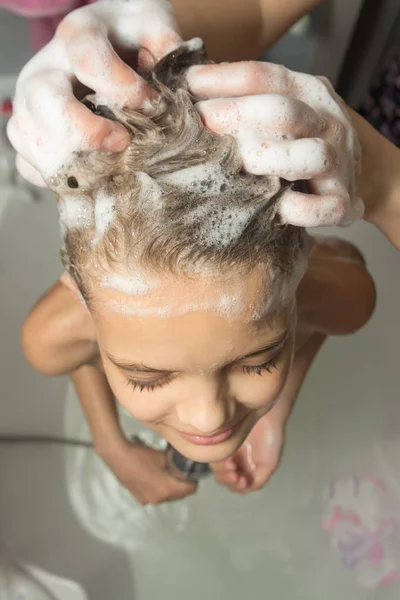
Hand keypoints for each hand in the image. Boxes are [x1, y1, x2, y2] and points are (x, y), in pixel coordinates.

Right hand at [7, 0, 181, 186]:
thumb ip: (165, 43)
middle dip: (84, 130)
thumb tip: (175, 80)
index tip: (151, 105)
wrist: (110, 47)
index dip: (121, 88)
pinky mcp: (31, 135)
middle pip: (43, 99)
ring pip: (27, 135)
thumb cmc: (133, 39)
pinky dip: (58, 177)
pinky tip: (89, 177)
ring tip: (107, 168)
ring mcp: (32, 104)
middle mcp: (46, 68)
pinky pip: (28, 163)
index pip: (87, 58)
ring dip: (69, 161)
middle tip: (121, 143)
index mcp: (78, 36)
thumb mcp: (153, 27)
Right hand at [99, 439, 196, 504]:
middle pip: (179, 495)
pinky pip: (155, 496)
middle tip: (182, 473)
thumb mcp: (162, 456)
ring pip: (167, 497)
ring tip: (167, 474)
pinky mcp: (139, 498)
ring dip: (170, 488)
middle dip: (182, 486)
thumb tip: (185, 462)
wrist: (117, 456)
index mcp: (166, 489)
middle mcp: (158, 499)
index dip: (193, 481)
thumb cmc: (140, 454)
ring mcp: (147, 500)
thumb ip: (175, 462)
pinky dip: (158, 489)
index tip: (193, 474)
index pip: (189, 490)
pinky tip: (154, 477)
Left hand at [187, 61, 363, 226]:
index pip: (265, 77)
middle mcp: (327, 122)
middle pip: (283, 113)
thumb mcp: (285, 109)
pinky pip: (324, 208)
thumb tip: (189, 94)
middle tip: (195, 127)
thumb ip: (250, 100)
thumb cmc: (303, 140)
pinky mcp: (344, 201)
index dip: (223, 80)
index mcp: (308, 92)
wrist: (364, 173)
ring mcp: (339, 162)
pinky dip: (298, 210)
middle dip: (233, 116)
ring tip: (231, 167)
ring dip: (268, 159)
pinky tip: (274, 209)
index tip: (187, 85)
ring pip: (310, 156)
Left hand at [211, 412, 284, 493]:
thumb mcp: (270, 462)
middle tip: (236, 472)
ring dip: (223, 471)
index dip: (237, 485)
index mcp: (246, 468)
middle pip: (224, 478)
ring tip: (232, 463)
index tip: (243, 479)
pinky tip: (228, 456)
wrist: (266, 411)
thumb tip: (246, 488)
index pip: (235, 484)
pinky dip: (218, 459)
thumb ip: (259, 479)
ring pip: (217, 468)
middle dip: (229, 479)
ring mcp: (226, 449)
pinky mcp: (218, 439)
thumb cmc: (270, 435)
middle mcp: (235, 460)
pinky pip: (213, 454)